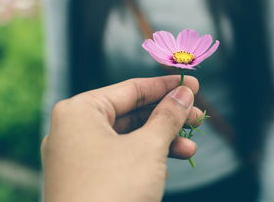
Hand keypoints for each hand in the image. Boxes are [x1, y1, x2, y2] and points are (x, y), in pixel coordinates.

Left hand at [41, 76, 199, 201]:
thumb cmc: (113, 191)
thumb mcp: (148, 148)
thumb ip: (168, 116)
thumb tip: (184, 93)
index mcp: (80, 111)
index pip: (131, 89)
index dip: (166, 86)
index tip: (193, 83)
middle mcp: (75, 129)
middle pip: (132, 112)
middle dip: (168, 116)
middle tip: (198, 115)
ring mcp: (79, 154)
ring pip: (130, 136)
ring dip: (163, 139)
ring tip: (191, 145)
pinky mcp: (88, 176)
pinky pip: (122, 155)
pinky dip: (148, 156)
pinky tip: (173, 160)